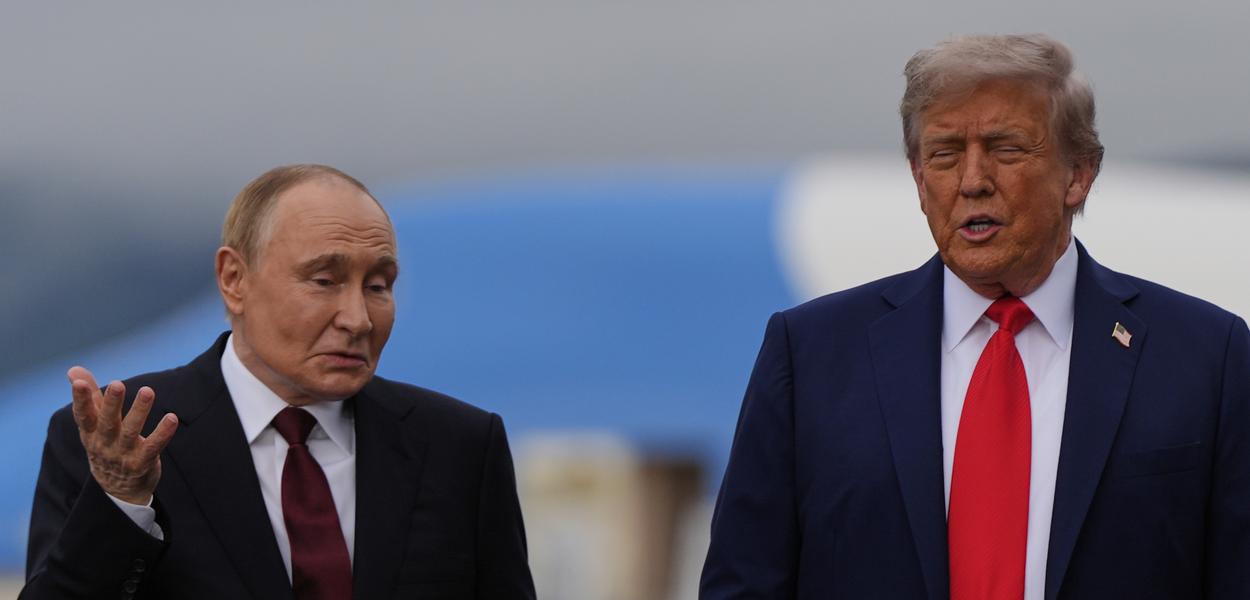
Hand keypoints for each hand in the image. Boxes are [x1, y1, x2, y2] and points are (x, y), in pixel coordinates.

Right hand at [68, 366, 178, 504]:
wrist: (117, 488)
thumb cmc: (105, 445)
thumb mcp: (94, 424)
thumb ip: (90, 396)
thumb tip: (74, 370)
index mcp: (90, 432)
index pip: (83, 415)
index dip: (80, 399)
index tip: (79, 382)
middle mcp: (104, 444)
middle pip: (107, 422)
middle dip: (111, 403)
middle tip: (117, 383)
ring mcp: (123, 455)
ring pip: (131, 432)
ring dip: (140, 411)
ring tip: (147, 391)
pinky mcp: (142, 463)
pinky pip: (153, 447)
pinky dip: (163, 433)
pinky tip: (172, 418)